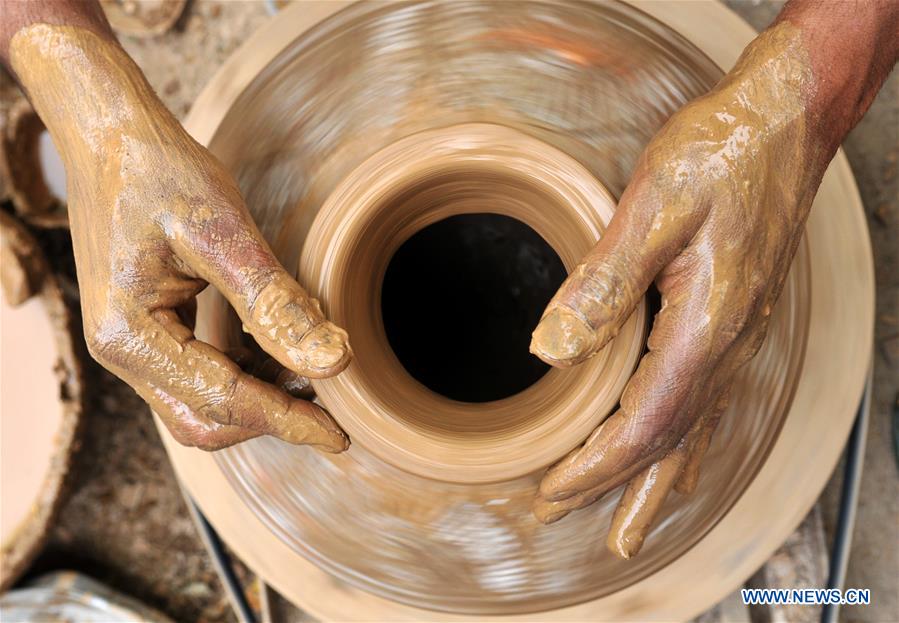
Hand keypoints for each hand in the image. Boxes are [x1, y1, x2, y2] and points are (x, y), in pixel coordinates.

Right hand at [8, 24, 350, 450]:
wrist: (110, 132)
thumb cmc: (159, 170)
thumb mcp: (224, 232)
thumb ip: (275, 303)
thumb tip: (335, 362)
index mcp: (128, 334)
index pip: (222, 400)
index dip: (287, 421)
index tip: (340, 436)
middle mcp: (121, 350)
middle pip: (204, 420)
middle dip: (270, 420)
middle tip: (332, 413)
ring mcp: (131, 342)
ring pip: (200, 403)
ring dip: (259, 401)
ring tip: (315, 379)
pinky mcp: (147, 328)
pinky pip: (197, 374)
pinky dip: (244, 375)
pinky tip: (282, 353)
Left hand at [529, 21, 831, 555]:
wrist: (784, 118)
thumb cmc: (721, 151)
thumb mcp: (653, 206)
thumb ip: (604, 282)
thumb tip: (552, 350)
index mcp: (706, 326)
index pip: (647, 426)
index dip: (598, 468)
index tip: (553, 492)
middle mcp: (728, 342)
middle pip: (676, 443)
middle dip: (628, 490)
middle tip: (600, 538)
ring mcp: (736, 331)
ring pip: (695, 426)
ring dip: (659, 477)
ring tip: (635, 520)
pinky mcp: (733, 314)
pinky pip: (704, 396)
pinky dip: (678, 436)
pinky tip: (670, 441)